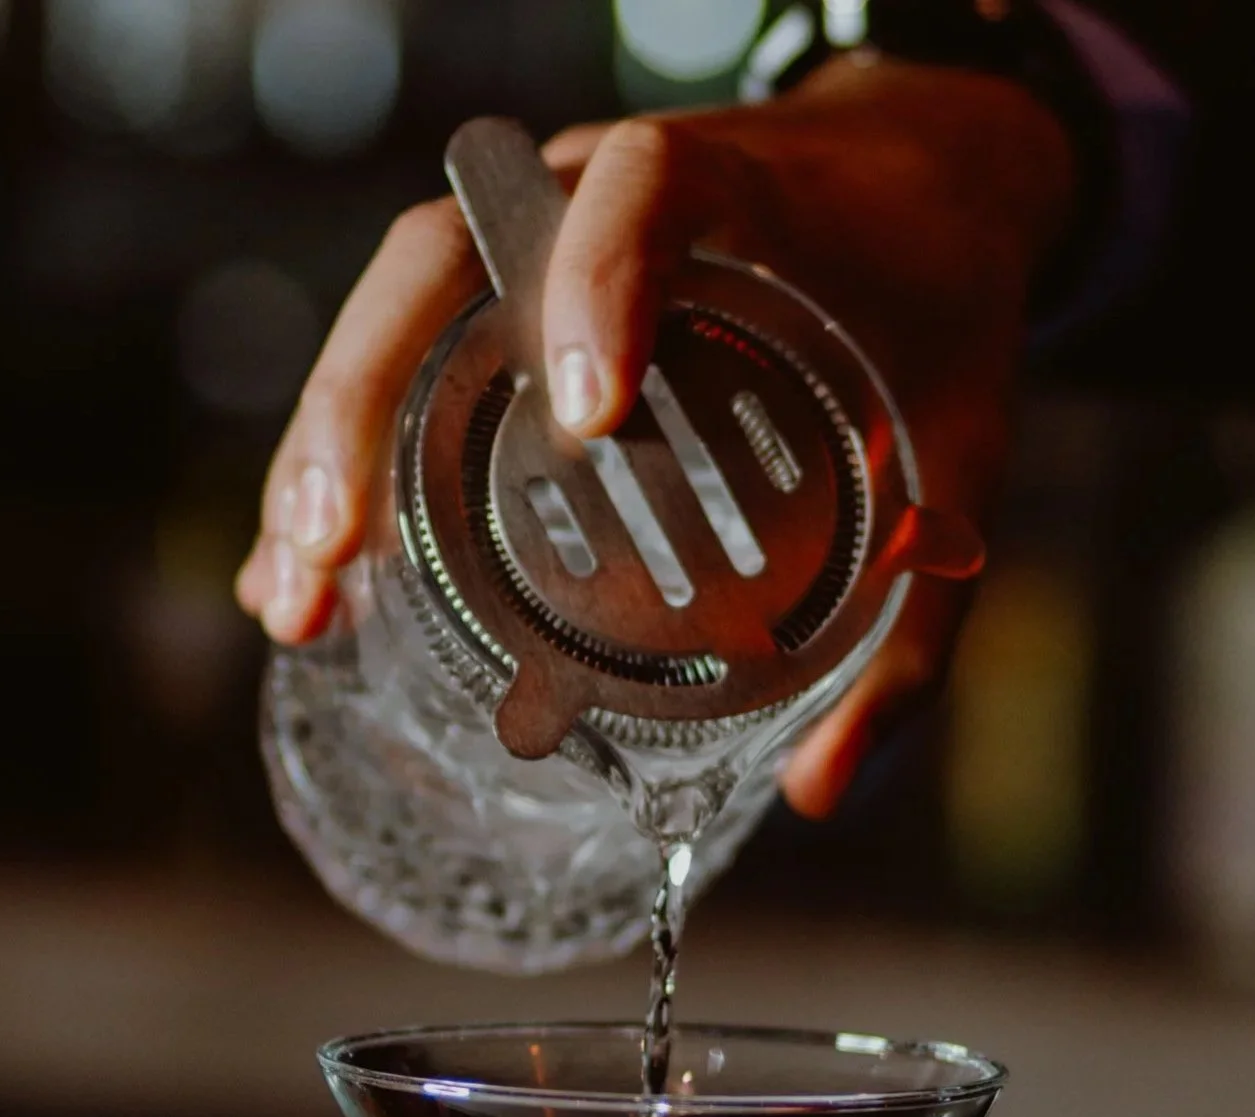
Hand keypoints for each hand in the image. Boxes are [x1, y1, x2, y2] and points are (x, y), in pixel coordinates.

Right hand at [236, 54, 1074, 816]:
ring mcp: (539, 248)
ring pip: (395, 320)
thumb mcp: (959, 458)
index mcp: (731, 192)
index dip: (598, 282)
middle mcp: (598, 201)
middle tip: (332, 555)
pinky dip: (353, 467)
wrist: (923, 197)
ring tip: (295, 597)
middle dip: (362, 407)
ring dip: (323, 449)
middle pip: (438, 265)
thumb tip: (829, 788)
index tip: (587, 420)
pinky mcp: (513, 308)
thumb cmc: (940, 311)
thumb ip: (912, 626)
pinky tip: (318, 581)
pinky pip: (410, 368)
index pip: (638, 190)